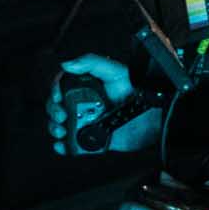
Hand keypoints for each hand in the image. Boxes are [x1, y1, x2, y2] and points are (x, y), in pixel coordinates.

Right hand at [47, 55, 161, 154]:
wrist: (155, 118)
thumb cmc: (139, 91)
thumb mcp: (116, 71)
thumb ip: (92, 63)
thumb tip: (67, 64)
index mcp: (87, 86)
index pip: (62, 85)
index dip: (55, 90)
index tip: (57, 96)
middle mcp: (85, 103)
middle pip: (57, 106)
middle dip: (53, 111)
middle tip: (61, 116)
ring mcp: (88, 121)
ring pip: (61, 125)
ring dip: (55, 128)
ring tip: (61, 131)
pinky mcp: (93, 138)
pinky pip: (74, 143)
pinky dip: (64, 146)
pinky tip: (63, 145)